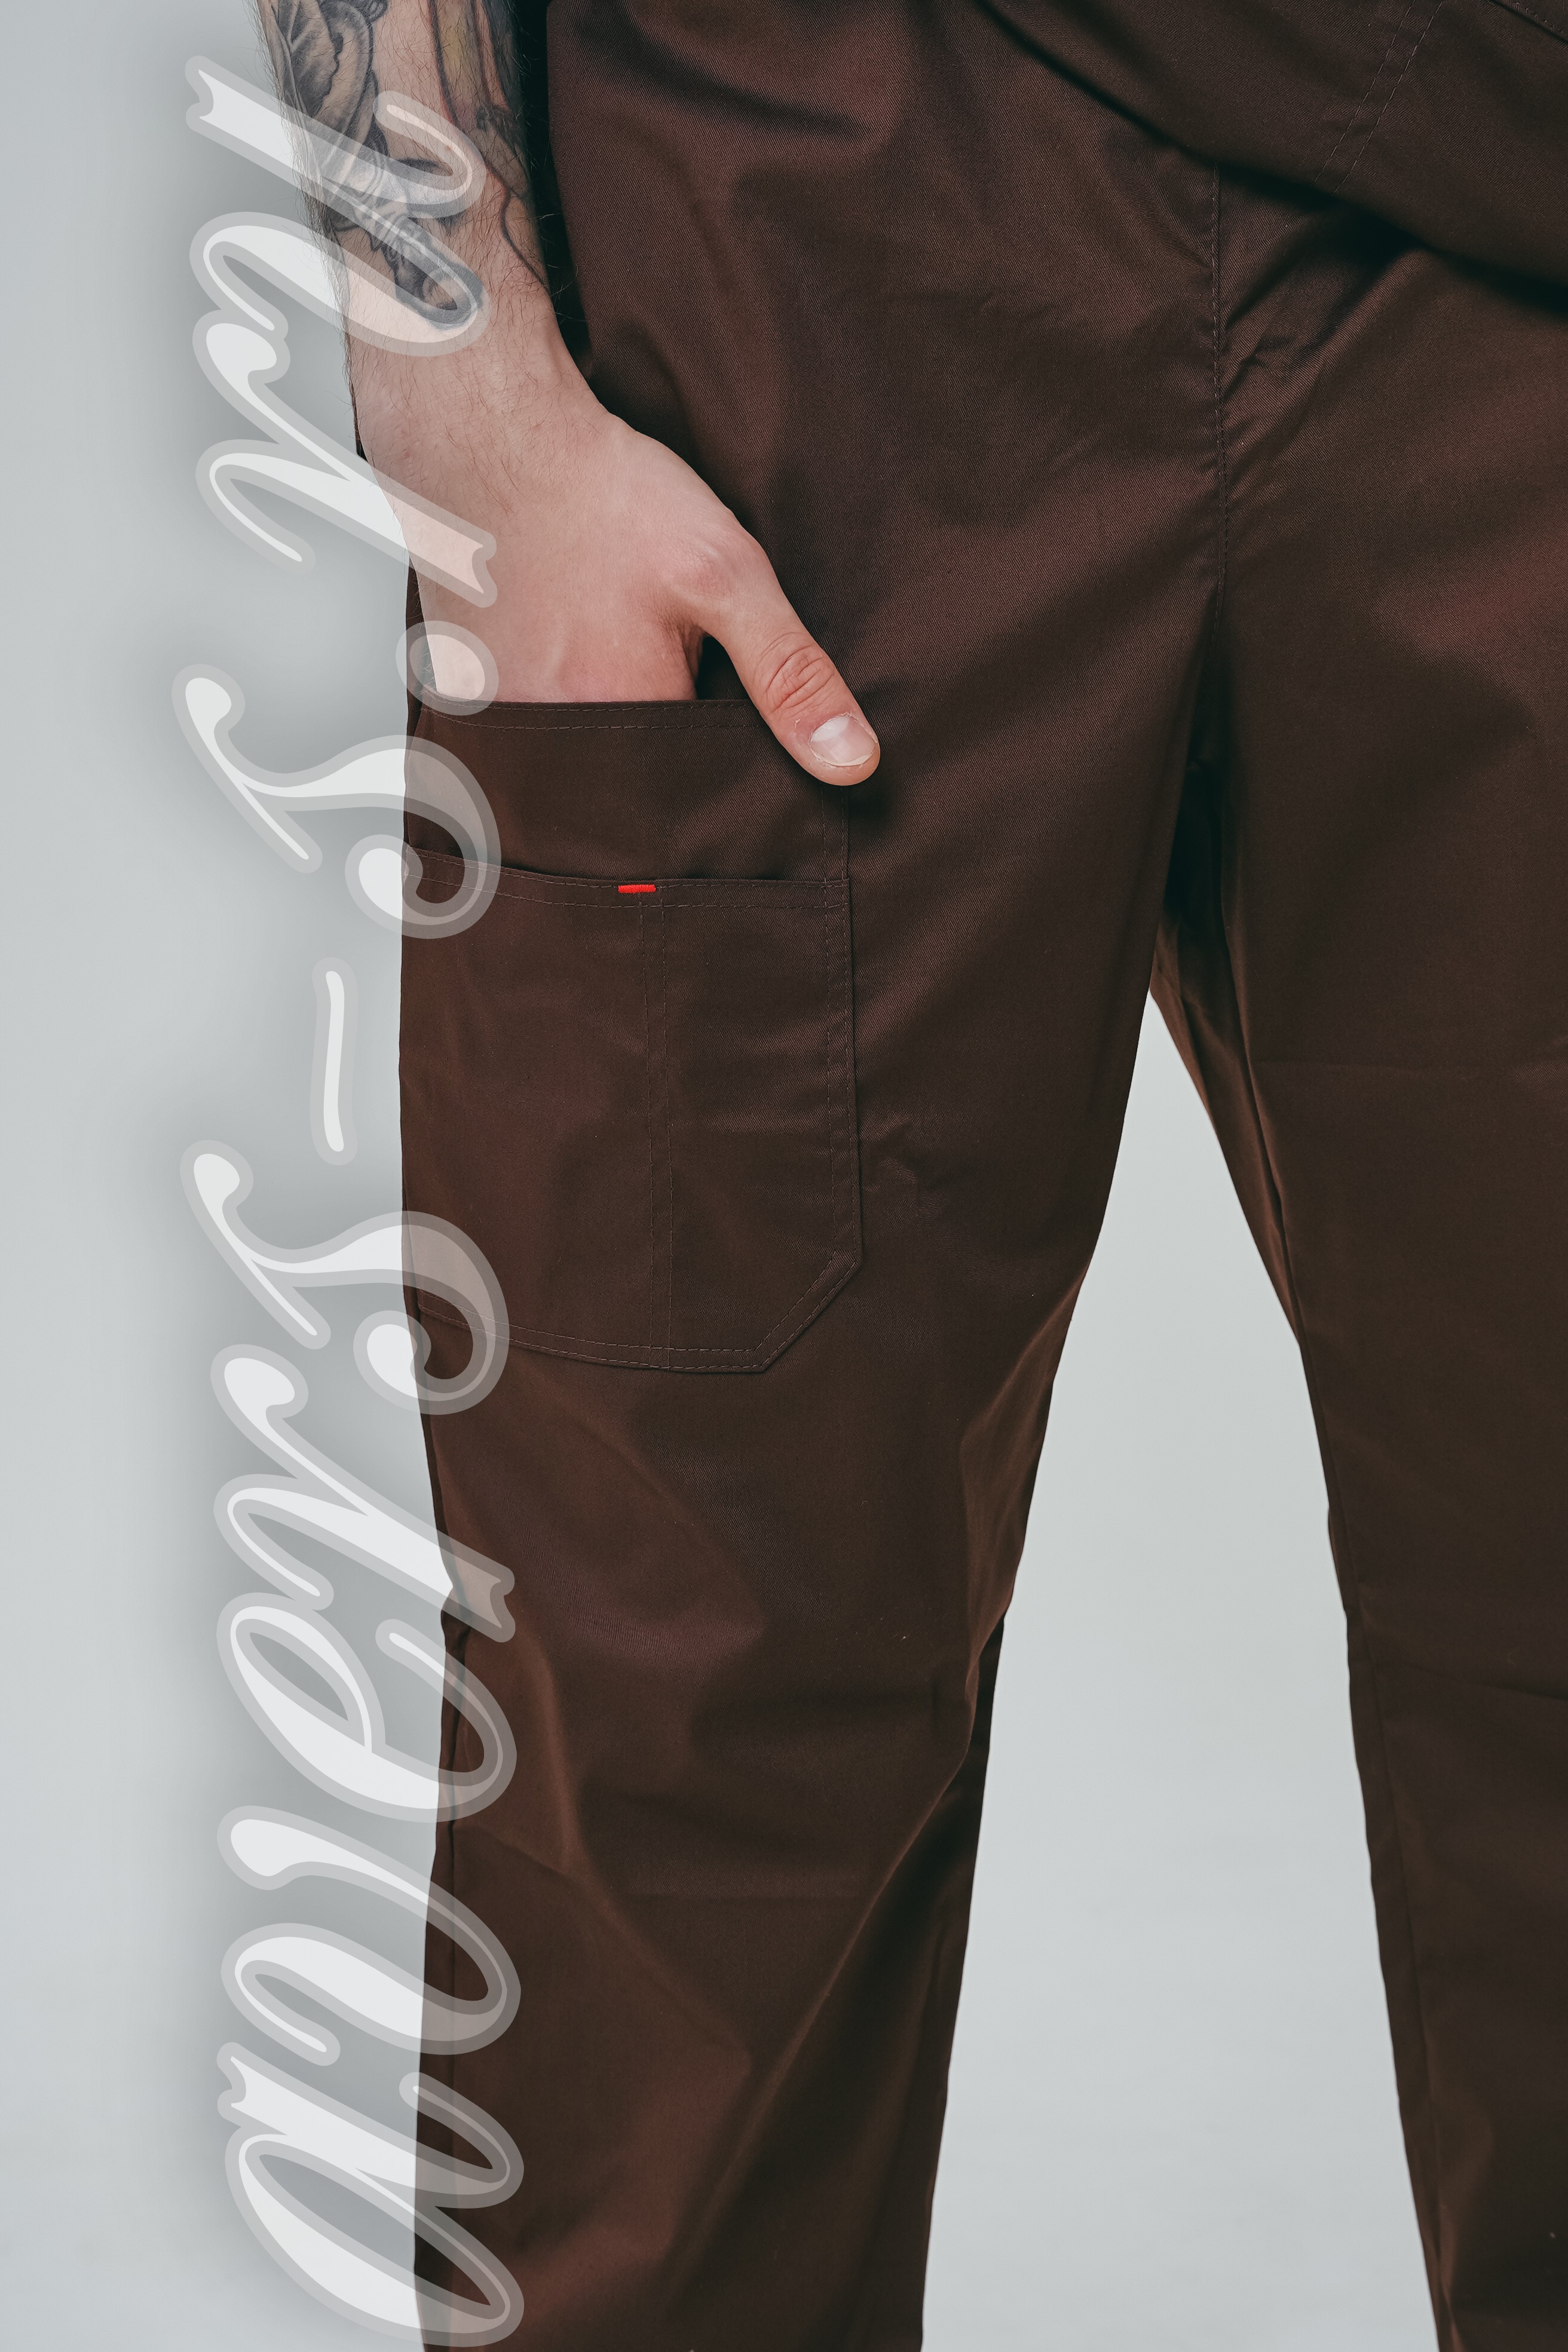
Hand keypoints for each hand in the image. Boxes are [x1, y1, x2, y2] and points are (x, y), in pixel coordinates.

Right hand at [416, 379, 880, 786]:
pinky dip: (552, 702)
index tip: (722, 702)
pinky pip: (526, 731)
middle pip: (634, 784)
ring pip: (579, 759)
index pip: (698, 791)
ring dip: (604, 724)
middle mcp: (555, 739)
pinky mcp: (468, 694)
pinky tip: (563, 645)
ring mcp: (501, 719)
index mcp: (628, 720)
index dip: (725, 759)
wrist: (494, 435)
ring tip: (608, 647)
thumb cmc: (607, 497)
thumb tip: (852, 763)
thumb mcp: (727, 573)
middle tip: (653, 653)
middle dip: (663, 745)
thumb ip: (789, 673)